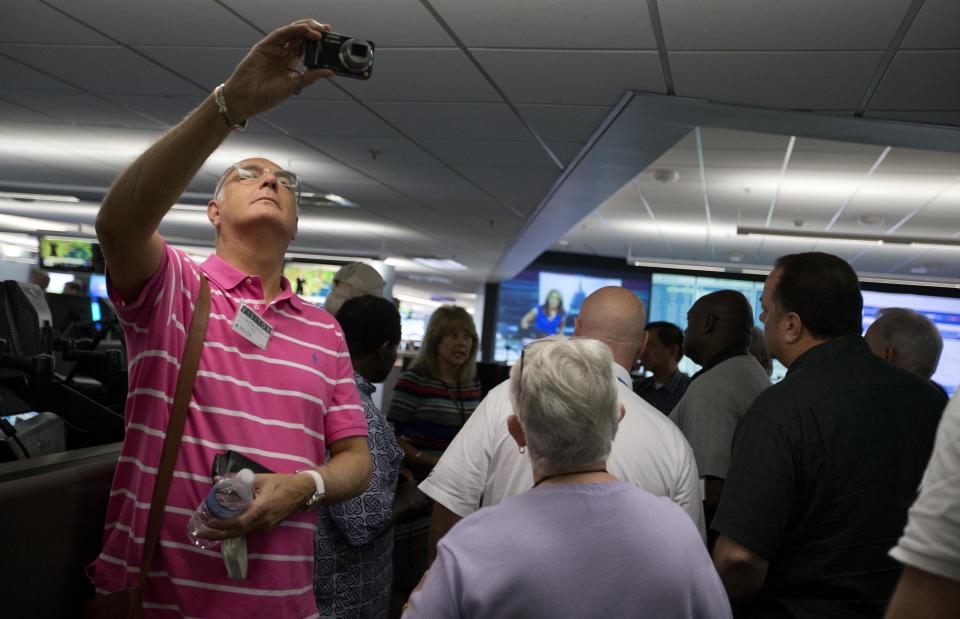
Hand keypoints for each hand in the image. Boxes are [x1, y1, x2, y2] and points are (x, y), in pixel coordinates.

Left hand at [200, 473, 313, 539]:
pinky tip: (228, 523)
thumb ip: (238, 479)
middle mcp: (264, 521)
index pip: (239, 522)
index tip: (208, 522)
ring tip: (211, 527)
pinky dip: (237, 528)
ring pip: (243, 532)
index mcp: (262, 508)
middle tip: (201, 532)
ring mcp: (267, 526)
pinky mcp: (269, 527)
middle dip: (218, 534)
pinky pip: (250, 529)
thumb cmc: (282, 482)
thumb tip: (217, 479)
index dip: (222, 524)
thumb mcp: (260, 478)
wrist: (303, 491)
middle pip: (237, 532)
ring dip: (226, 531)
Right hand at [221, 19, 335, 121]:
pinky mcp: (264, 47)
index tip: (330, 38)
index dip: (318, 41)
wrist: (246, 100)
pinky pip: (279, 35)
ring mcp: (273, 49)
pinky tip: (303, 29)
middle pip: (300, 36)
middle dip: (314, 31)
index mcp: (290, 62)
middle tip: (327, 30)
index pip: (306, 46)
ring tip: (319, 30)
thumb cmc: (265, 96)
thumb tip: (330, 72)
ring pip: (291, 32)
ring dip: (305, 28)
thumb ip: (310, 77)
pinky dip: (292, 30)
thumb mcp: (293, 86)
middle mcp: (282, 53)